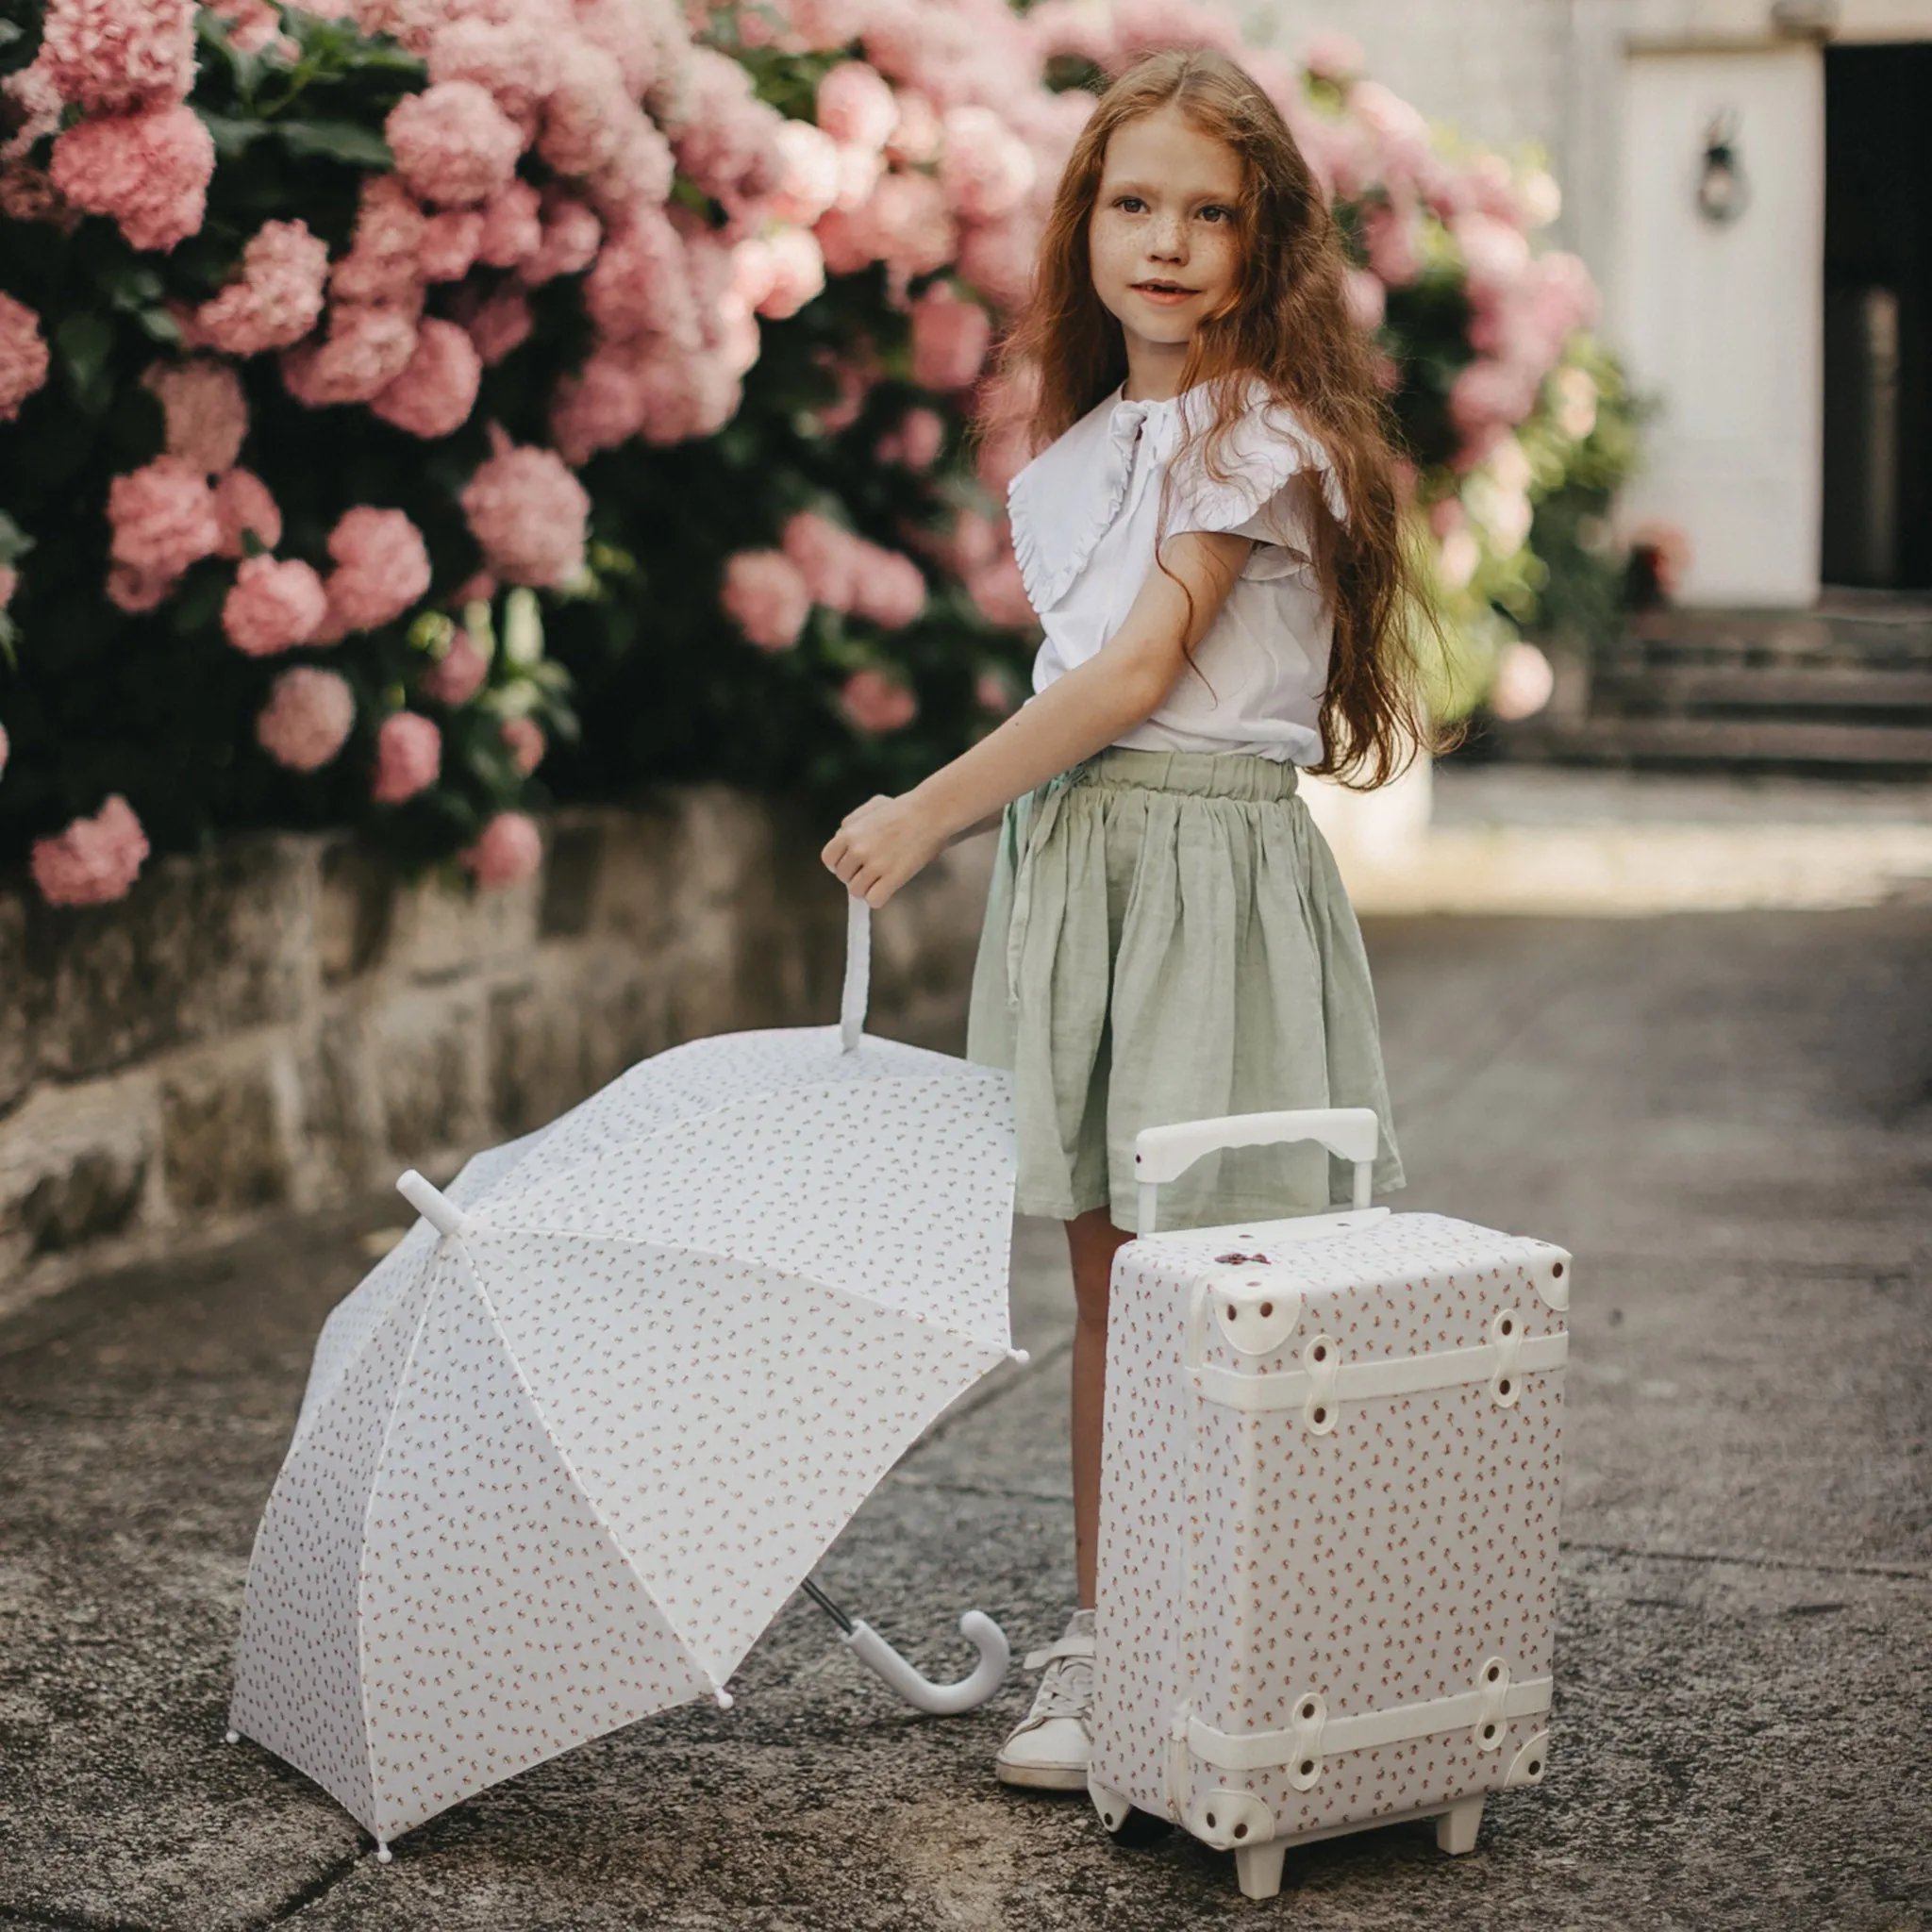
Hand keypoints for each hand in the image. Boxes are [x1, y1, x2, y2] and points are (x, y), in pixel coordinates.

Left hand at [821, 792, 945, 907]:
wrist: (931, 813)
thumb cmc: (903, 809)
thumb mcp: (871, 808)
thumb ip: (852, 824)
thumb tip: (840, 841)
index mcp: (849, 833)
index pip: (829, 859)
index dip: (839, 864)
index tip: (852, 864)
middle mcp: (858, 849)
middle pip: (843, 877)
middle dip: (855, 876)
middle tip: (873, 869)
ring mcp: (875, 865)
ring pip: (856, 891)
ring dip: (867, 888)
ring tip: (882, 878)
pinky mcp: (893, 877)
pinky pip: (874, 900)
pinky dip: (879, 897)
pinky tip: (889, 886)